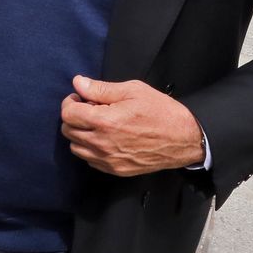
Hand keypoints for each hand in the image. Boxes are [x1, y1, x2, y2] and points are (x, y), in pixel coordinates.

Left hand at [60, 76, 204, 176]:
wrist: (185, 139)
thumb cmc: (161, 112)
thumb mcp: (132, 91)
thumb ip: (100, 89)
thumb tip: (78, 83)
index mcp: (105, 122)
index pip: (68, 114)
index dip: (71, 102)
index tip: (80, 98)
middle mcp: (103, 144)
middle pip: (68, 131)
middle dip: (74, 117)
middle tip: (90, 109)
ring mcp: (109, 160)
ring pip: (76, 148)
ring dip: (81, 134)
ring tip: (98, 124)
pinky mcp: (116, 170)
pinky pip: (90, 160)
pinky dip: (91, 149)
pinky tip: (105, 138)